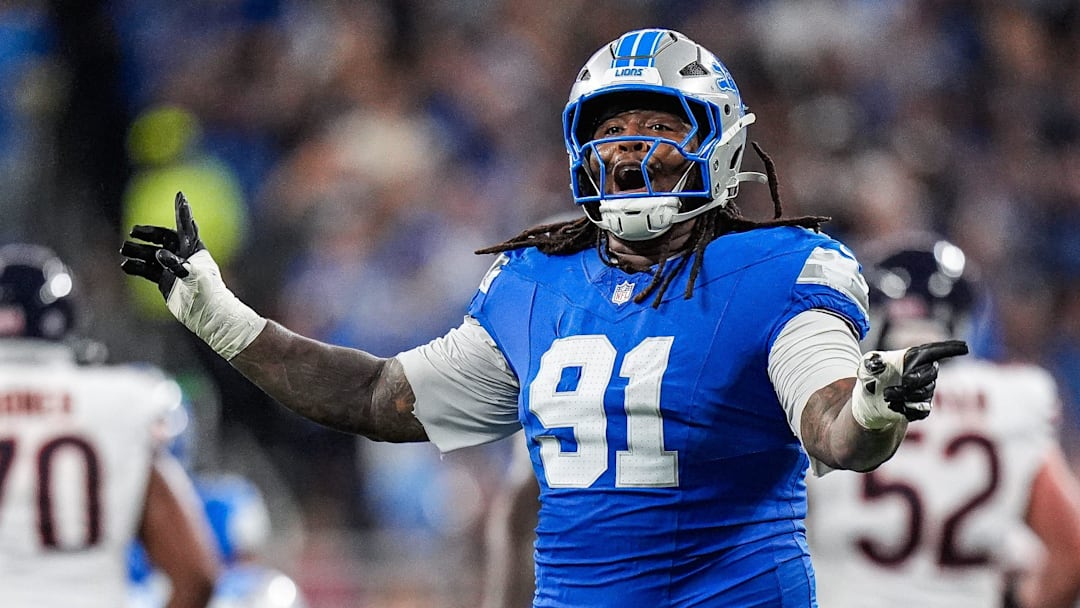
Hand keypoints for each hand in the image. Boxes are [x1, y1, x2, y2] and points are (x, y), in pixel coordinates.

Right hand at [120, 191, 204, 298]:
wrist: (206, 313)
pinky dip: (136, 267)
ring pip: (151, 255)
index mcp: (194, 249)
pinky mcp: (165, 281)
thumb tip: (159, 254)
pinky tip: (125, 265)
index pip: (186, 226)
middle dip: (147, 234)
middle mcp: (182, 256)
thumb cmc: (207, 291)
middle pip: (162, 238)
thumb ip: (176, 263)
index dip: (182, 211)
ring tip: (123, 250)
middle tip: (133, 232)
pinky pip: (147, 270)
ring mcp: (172, 268)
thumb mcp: (193, 275)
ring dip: (137, 251)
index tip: (180, 195)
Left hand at [852, 339, 969, 427]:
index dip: (950, 349)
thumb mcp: (867, 366)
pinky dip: (906, 409)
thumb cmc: (872, 377)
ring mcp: (926, 389)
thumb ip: (871, 363)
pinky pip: (922, 410)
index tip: (965, 347)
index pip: (935, 351)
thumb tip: (876, 364)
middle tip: (897, 385)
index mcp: (913, 357)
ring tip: (887, 395)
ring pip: (924, 393)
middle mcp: (924, 372)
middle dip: (914, 381)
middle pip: (931, 375)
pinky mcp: (923, 406)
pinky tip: (893, 406)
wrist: (871, 399)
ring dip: (904, 396)